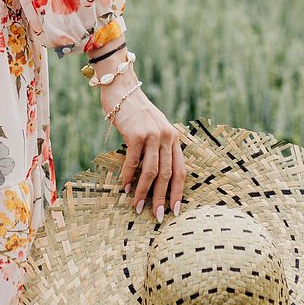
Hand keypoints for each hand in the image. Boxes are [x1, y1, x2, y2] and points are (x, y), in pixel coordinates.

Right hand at [92, 44, 186, 219]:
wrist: (122, 88)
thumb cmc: (136, 113)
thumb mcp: (155, 128)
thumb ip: (159, 148)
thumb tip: (156, 177)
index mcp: (174, 139)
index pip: (180, 171)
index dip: (178, 192)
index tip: (175, 210)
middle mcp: (167, 137)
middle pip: (167, 175)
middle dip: (161, 198)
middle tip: (156, 216)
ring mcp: (153, 135)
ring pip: (151, 171)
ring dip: (144, 192)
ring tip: (138, 207)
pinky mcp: (136, 133)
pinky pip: (133, 161)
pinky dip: (129, 177)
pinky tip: (125, 188)